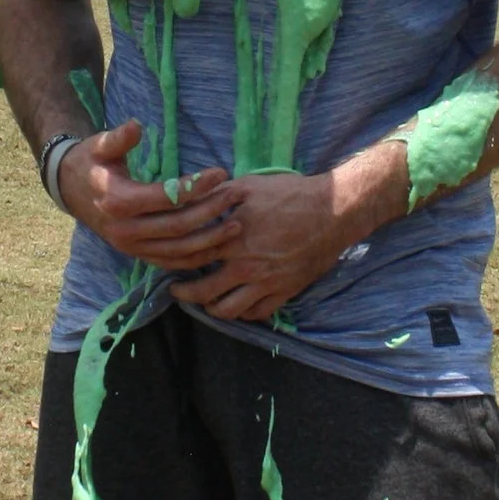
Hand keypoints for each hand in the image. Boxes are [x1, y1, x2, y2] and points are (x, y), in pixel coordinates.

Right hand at [65, 118, 243, 269]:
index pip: (165, 198)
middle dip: (210, 212)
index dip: (195, 187)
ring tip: (237, 225)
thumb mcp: (100, 145)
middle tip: (235, 194)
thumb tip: (136, 126)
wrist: (69, 189)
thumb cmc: (90, 162)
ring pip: (178, 251)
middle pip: (177, 226)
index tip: (220, 173)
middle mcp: (125, 230)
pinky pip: (171, 263)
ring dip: (210, 240)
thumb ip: (120, 138)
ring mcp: (131, 247)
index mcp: (117, 201)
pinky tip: (218, 248)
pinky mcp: (137, 255)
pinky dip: (196, 259)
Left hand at [167, 154, 402, 323]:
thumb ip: (219, 195)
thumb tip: (194, 196)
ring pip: (229, 310)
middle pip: (204, 291)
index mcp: (233, 239)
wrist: (334, 211)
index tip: (164, 264)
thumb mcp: (251, 185)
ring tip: (204, 302)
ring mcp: (266, 283)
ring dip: (211, 308)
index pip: (191, 259)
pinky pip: (257, 313)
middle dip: (185, 295)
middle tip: (177, 291)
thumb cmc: (292, 194)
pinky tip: (235, 305)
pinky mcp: (285, 291)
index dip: (173, 265)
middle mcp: (246, 266)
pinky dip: (242, 314)